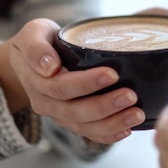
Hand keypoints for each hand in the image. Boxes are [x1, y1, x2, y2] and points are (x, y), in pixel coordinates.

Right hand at [0, 18, 144, 143]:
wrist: (31, 59)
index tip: (112, 74)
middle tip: (131, 96)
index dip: (86, 83)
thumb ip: (35, 46)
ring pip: (84, 126)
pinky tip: (127, 129)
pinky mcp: (70, 121)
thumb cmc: (39, 41)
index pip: (61, 86)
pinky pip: (89, 133)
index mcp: (36, 81)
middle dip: (105, 105)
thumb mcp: (32, 33)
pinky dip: (108, 135)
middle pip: (75, 111)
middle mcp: (45, 102)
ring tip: (136, 114)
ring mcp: (58, 115)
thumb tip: (50, 66)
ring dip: (111, 123)